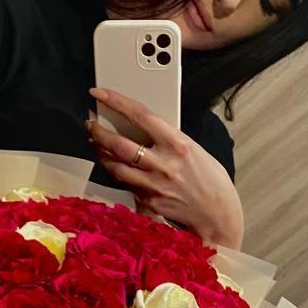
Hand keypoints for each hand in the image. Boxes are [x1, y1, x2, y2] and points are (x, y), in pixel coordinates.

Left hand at [87, 87, 244, 250]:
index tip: (99, 93)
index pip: (141, 115)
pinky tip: (114, 167)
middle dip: (98, 132)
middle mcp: (164, 164)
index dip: (116, 101)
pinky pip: (125, 185)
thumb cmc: (210, 179)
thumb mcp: (193, 149)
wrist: (217, 214)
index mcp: (178, 144)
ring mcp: (154, 185)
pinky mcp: (149, 202)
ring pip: (115, 167)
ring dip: (101, 154)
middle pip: (119, 144)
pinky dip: (118, 174)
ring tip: (95, 144)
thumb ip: (168, 140)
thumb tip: (143, 128)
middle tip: (90, 123)